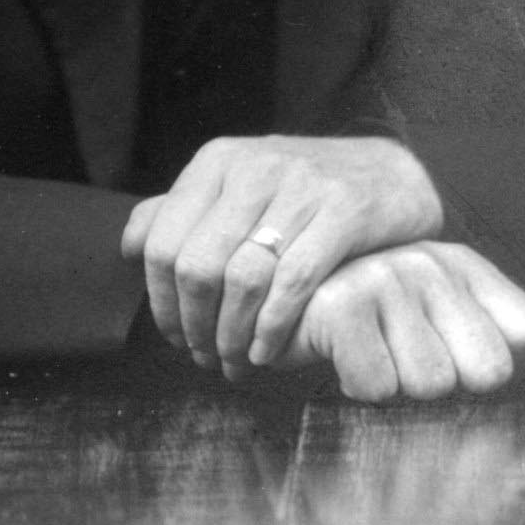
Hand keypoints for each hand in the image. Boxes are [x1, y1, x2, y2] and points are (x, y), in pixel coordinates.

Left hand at [122, 134, 443, 374]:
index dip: (161, 303)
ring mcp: (301, 186)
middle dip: (195, 327)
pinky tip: (268, 351)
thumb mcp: (243, 188)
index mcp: (218, 162)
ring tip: (236, 362)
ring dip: (232, 336)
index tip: (174, 337)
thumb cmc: (307, 193)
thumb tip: (132, 245)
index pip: (162, 244)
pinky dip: (273, 329)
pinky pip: (292, 283)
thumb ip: (187, 213)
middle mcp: (254, 167)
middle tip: (205, 358)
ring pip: (242, 280)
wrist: (393, 174)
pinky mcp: (344, 209)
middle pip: (198, 267)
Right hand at [268, 241, 524, 402]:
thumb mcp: (448, 320)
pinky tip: (346, 360)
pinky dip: (362, 388)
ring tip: (377, 356)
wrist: (287, 304)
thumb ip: (509, 339)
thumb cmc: (378, 318)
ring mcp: (387, 280)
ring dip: (402, 386)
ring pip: (432, 383)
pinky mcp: (342, 309)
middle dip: (452, 383)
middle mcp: (433, 265)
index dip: (506, 363)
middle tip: (412, 362)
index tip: (472, 362)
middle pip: (487, 369)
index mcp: (466, 266)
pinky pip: (379, 386)